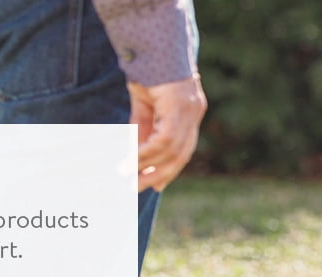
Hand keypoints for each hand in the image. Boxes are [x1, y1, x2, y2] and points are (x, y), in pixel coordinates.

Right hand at [129, 74, 206, 190]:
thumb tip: (134, 152)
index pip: (184, 149)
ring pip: (172, 149)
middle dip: (160, 174)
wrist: (151, 42)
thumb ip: (142, 127)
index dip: (170, 169)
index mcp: (191, 112)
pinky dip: (145, 153)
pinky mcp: (180, 105)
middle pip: (182, 154)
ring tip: (126, 177)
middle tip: (137, 188)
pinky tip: (129, 160)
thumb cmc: (147, 70)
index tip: (156, 186)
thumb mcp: (144, 104)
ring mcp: (191, 108)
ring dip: (147, 166)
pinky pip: (164, 139)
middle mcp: (195, 111)